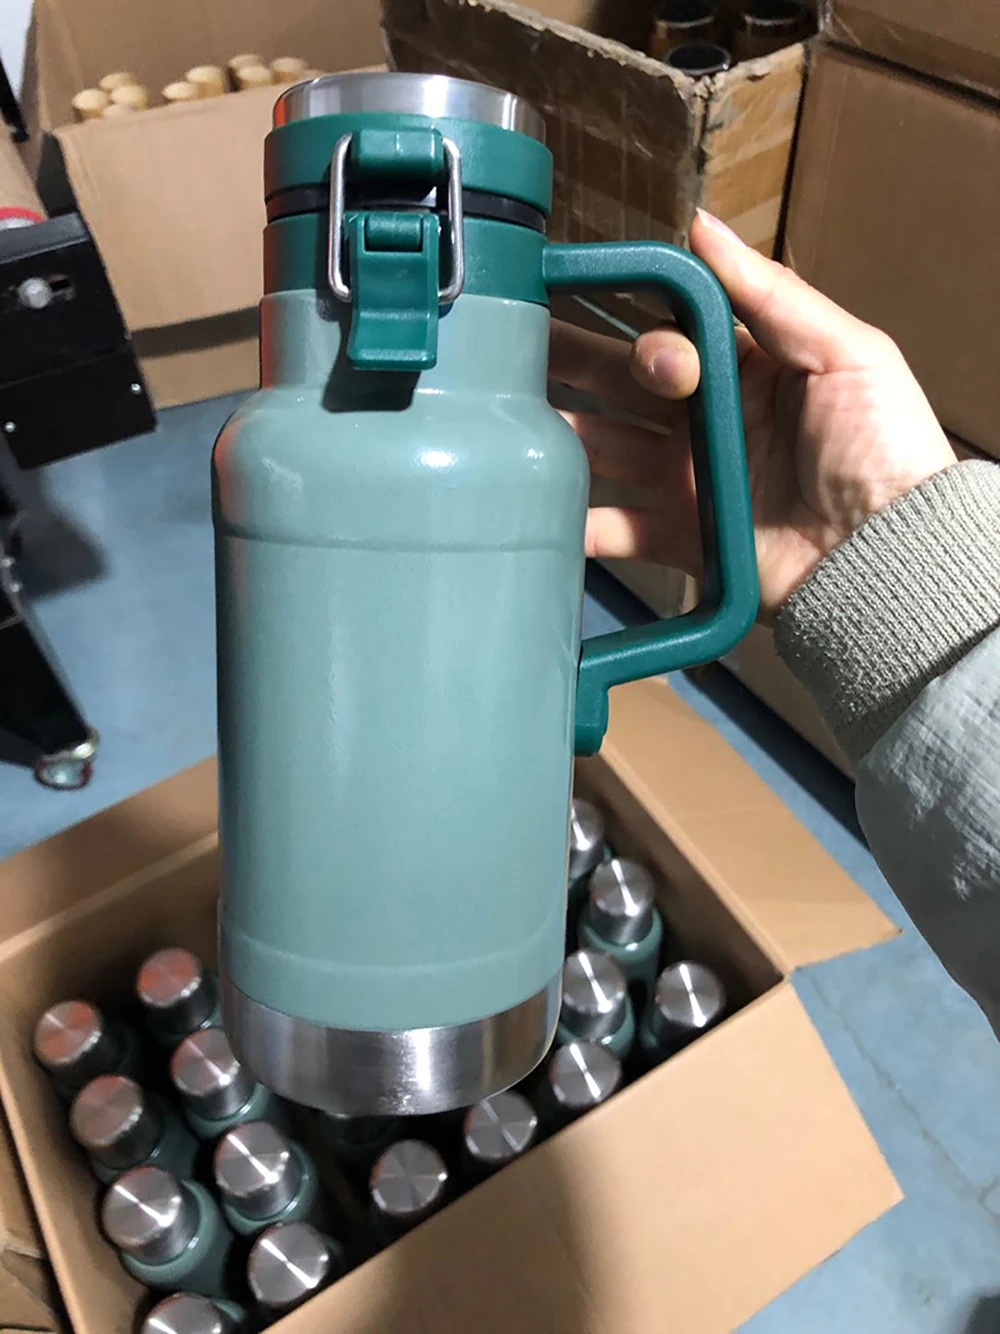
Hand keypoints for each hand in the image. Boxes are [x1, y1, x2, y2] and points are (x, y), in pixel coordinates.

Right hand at [550, 210, 956, 618]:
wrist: (885, 556)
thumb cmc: (880, 446)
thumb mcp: (846, 353)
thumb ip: (771, 293)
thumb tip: (702, 224)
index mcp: (745, 368)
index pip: (670, 331)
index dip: (629, 316)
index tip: (576, 296)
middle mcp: (706, 419)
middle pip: (623, 383)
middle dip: (571, 361)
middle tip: (510, 343)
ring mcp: (687, 479)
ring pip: (606, 447)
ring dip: (561, 433)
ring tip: (505, 419)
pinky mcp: (679, 537)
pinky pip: (617, 529)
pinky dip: (578, 527)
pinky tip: (540, 511)